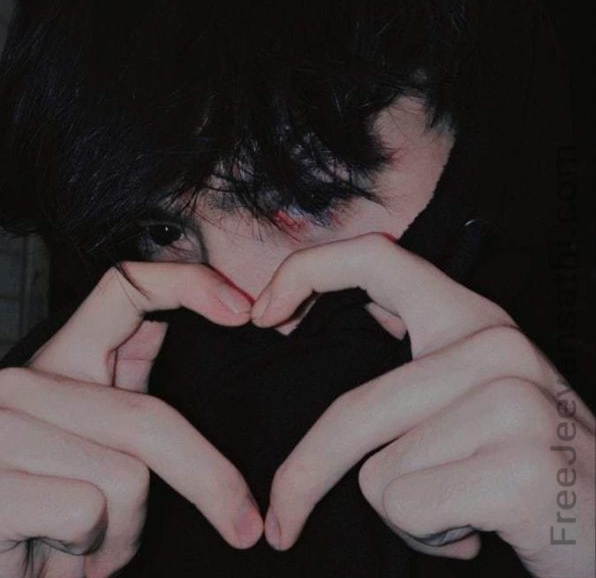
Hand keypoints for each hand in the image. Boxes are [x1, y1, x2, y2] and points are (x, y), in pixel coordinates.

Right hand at [0, 262, 262, 577]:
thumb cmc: (55, 514)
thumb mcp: (105, 444)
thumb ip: (140, 398)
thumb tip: (221, 334)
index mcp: (63, 361)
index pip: (126, 289)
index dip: (187, 284)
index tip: (243, 310)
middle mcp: (24, 383)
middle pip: (148, 416)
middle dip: (208, 479)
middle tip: (244, 527)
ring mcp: (1, 428)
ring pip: (127, 476)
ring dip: (122, 531)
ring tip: (86, 542)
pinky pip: (87, 513)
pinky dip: (91, 553)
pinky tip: (56, 558)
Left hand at [252, 233, 594, 577]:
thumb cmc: (524, 462)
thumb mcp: (472, 393)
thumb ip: (413, 357)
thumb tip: (333, 318)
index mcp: (471, 318)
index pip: (374, 258)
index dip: (307, 272)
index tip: (263, 314)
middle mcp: (492, 345)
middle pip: (354, 410)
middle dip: (306, 474)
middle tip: (284, 518)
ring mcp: (510, 400)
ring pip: (379, 471)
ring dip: (404, 510)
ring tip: (459, 509)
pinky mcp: (520, 467)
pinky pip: (409, 506)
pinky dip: (427, 536)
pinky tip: (475, 530)